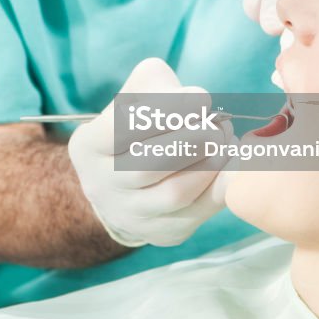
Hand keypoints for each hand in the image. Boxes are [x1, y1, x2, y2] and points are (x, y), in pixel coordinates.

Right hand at [68, 58, 233, 247]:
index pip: (121, 128)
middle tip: (217, 122)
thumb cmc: (135, 128)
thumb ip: (159, 86)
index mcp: (88, 146)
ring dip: (210, 162)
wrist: (125, 182)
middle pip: (149, 165)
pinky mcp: (162, 233)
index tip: (201, 98)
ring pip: (175, 194)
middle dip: (193, 138)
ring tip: (224, 139)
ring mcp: (131, 215)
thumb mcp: (135, 96)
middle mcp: (102, 185)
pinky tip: (230, 162)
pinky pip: (198, 212)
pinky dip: (220, 184)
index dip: (167, 111)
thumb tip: (198, 100)